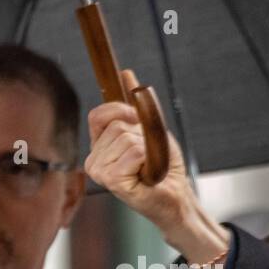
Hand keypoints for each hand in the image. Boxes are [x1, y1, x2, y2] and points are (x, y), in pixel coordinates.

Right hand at [85, 101, 228, 264]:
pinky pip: (134, 151)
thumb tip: (126, 74)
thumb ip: (134, 105)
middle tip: (148, 155)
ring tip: (147, 166)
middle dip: (141, 134)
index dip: (120, 110)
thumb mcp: (149, 128)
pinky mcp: (111, 180)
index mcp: (99, 146)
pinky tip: (146, 174)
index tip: (136, 119)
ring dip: (147, 148)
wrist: (174, 194)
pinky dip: (148, 159)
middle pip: (117, 125)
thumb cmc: (162, 166)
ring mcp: (99, 171)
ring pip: (126, 138)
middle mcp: (94, 159)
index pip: (99, 115)